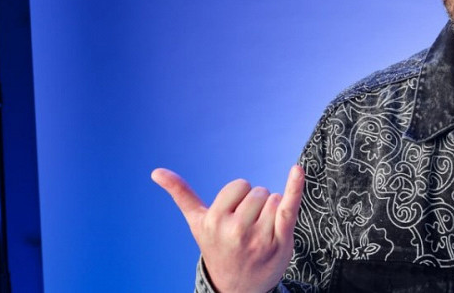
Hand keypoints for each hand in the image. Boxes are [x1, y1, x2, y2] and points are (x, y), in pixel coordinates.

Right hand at [151, 165, 304, 292]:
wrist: (236, 286)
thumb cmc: (217, 247)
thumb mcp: (198, 222)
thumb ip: (181, 195)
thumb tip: (156, 171)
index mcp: (214, 221)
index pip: (240, 185)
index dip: (240, 196)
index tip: (234, 214)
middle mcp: (236, 230)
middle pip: (258, 192)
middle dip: (256, 204)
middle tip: (248, 227)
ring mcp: (259, 237)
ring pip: (274, 199)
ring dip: (272, 210)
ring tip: (261, 232)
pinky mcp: (281, 241)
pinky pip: (289, 207)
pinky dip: (295, 187)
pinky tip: (297, 171)